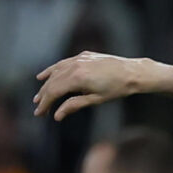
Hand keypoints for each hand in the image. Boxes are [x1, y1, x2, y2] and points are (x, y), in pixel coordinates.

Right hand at [33, 51, 172, 120]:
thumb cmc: (117, 88)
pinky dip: (52, 70)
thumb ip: (74, 105)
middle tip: (38, 109)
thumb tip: (57, 115)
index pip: (54, 92)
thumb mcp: (96, 99)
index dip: (45, 103)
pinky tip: (43, 76)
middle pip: (52, 82)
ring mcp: (78, 59)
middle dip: (44, 96)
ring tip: (39, 96)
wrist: (133, 72)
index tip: (40, 113)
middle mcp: (75, 66)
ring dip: (46, 85)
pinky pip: (63, 63)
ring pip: (56, 72)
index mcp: (77, 78)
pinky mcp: (83, 56)